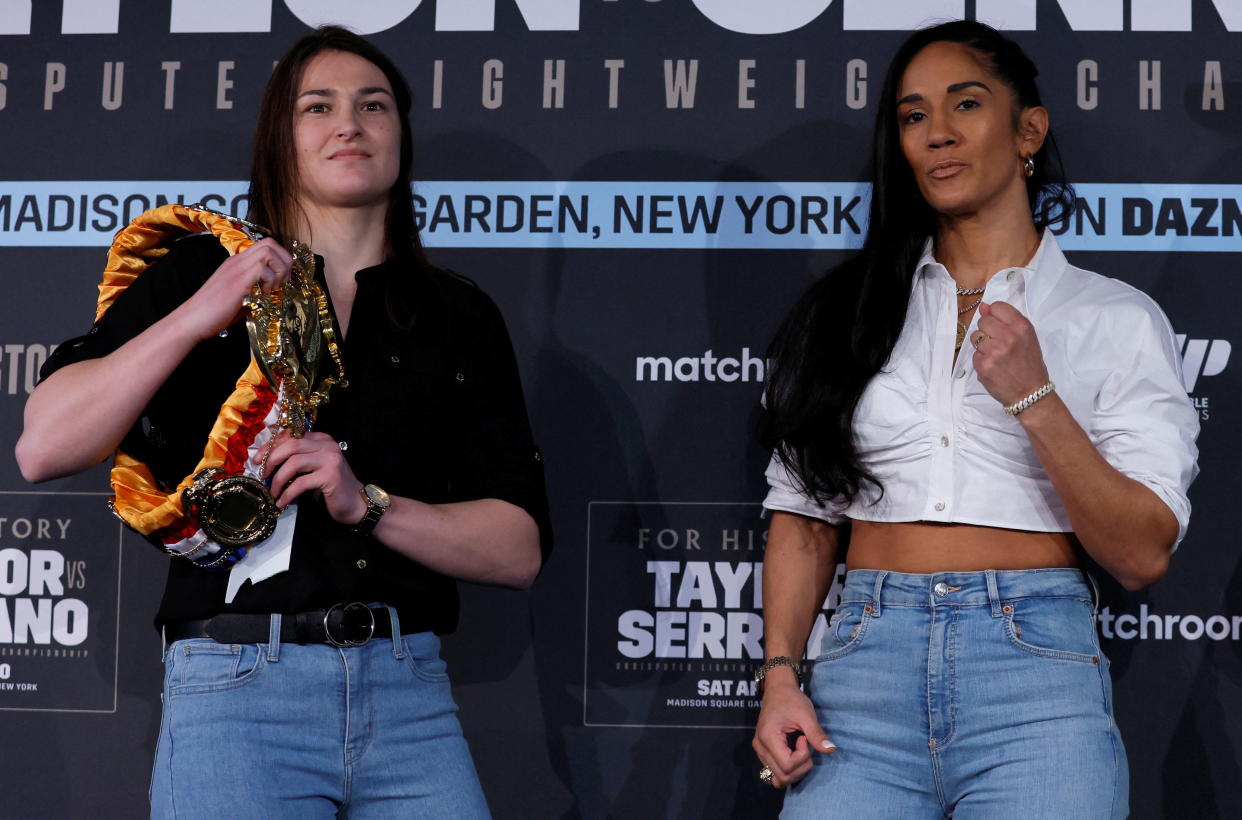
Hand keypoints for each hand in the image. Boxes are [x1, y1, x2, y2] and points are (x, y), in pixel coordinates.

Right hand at [173, 238, 293, 340]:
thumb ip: (253, 293)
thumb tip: (268, 299)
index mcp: (236, 264)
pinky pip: (263, 269)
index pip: (265, 246)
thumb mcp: (238, 298)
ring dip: (279, 270)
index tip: (281, 280)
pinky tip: (263, 294)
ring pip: (268, 251)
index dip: (280, 259)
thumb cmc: (213, 313)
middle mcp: (237, 262)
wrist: (192, 320)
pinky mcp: (237, 281)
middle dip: (284, 261)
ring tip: (272, 288)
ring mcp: (236, 269)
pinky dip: (271, 281)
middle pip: (270, 243)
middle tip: (282, 282)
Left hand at [262, 431, 366, 524]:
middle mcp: (327, 445)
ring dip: (277, 479)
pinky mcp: (330, 476)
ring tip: (272, 492)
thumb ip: (296, 460)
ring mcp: (330, 459)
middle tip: (262, 474)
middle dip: (271, 460)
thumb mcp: (313, 469)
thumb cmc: (331, 488)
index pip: (291, 435)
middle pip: (291, 445)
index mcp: (322, 439)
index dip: (270, 446)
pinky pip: (300, 483)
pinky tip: (282, 502)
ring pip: (293, 463)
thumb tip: (266, 463)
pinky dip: (287, 494)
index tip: (257, 460)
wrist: (356, 504)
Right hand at [751, 676, 835, 788]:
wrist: (778, 689)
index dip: (803, 757)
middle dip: (802, 767)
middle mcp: (760, 748)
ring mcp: (760, 751)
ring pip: (779, 777)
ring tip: (802, 749)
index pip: (787, 765)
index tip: (805, 739)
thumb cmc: (791, 699)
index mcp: (768, 738)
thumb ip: (816, 734)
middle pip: (783, 776)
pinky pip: (776, 771)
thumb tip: (831, 750)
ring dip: (796, 770)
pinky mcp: (763, 752)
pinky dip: (790, 769)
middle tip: (807, 746)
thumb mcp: (806, 715)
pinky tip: (795, 753)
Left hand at [972, 301, 1050, 406]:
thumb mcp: (1026, 338)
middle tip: (998, 343)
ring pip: (975, 337)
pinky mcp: (983, 364)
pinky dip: (981, 359)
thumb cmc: (1029, 364)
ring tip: (996, 355)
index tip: (998, 324)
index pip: (996, 307)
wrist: (1030, 392)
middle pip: (983, 321)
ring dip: (982, 345)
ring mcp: (995, 351)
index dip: (994, 315)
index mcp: (1021, 326)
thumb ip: (1006, 320)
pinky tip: (993, 366)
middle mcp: (1008, 336)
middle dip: (987, 330)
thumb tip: (983, 306)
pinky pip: (974, 354)